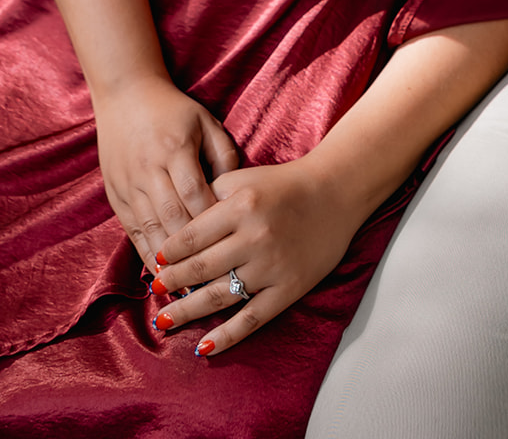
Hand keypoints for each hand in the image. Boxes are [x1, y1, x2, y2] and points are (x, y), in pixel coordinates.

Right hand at [94, 75, 238, 272]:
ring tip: (188, 292)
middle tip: (215, 281)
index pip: (196, 195)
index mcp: (175, 149)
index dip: (213, 225)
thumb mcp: (206, 122)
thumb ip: (224, 155)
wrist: (126, 96)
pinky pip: (132, 231)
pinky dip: (146, 255)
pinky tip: (161, 276)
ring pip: (150, 230)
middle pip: (172, 218)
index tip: (233, 250)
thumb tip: (236, 193)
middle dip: (193, 253)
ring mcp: (129, 184)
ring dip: (169, 263)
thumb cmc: (175, 111)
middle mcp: (150, 170)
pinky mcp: (116, 195)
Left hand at [150, 157, 362, 355]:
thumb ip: (210, 194)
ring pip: (221, 295)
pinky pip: (253, 318)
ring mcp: (272, 266)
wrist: (335, 192)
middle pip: (202, 267)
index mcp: (241, 206)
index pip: (193, 236)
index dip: (170, 252)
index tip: (157, 263)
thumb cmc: (283, 184)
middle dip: (173, 282)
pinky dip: (228, 336)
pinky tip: (205, 347)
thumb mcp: (243, 178)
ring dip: (188, 311)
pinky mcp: (289, 288)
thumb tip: (175, 221)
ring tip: (163, 321)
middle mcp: (255, 236)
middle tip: (155, 291)